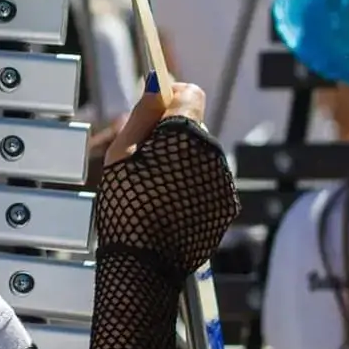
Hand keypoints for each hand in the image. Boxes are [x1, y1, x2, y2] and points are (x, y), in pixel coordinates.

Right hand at [98, 79, 238, 276]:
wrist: (144, 265)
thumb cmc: (125, 208)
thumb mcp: (121, 156)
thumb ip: (142, 115)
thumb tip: (156, 83)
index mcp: (185, 135)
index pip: (190, 93)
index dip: (171, 95)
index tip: (154, 109)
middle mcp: (212, 154)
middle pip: (194, 127)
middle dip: (171, 136)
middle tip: (141, 162)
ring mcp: (223, 181)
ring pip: (201, 156)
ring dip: (181, 164)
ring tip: (152, 191)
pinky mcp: (227, 205)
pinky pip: (209, 183)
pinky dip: (192, 188)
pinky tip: (168, 207)